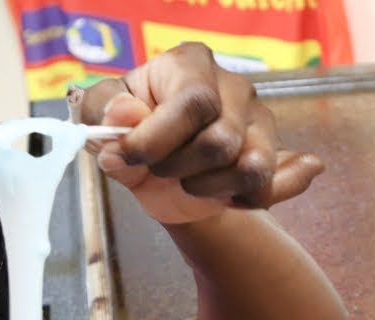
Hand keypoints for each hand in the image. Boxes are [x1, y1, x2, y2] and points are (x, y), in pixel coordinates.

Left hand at [70, 42, 323, 225]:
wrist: (161, 176)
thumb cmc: (133, 135)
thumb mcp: (100, 119)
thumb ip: (101, 110)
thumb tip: (123, 114)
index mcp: (190, 64)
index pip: (193, 102)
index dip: (157, 139)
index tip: (127, 157)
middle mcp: (234, 87)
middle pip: (220, 141)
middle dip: (179, 169)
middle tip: (159, 169)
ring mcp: (259, 121)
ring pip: (251, 168)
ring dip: (209, 189)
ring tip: (189, 183)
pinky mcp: (273, 155)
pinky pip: (274, 185)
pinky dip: (248, 200)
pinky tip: (228, 198)